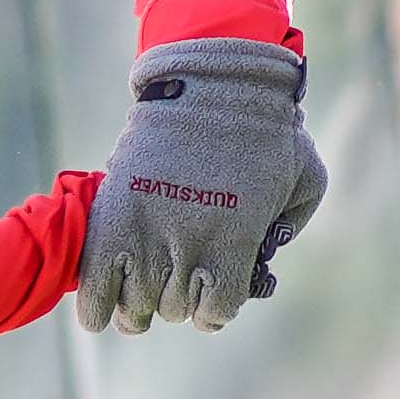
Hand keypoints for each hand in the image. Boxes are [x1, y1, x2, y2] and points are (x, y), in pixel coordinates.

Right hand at [75, 39, 322, 331]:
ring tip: (137, 305)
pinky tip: (97, 316)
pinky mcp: (114, 214)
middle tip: (176, 286)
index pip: (215, 311)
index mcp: (234, 241)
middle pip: (173, 308)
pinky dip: (94, 306)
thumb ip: (291, 224)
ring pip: (134, 304)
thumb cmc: (266, 128)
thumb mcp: (305, 176)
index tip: (209, 305)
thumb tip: (269, 260)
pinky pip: (95, 282)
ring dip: (135, 311)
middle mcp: (189, 244)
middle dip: (177, 303)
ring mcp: (147, 230)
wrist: (212, 81)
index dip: (213, 313)